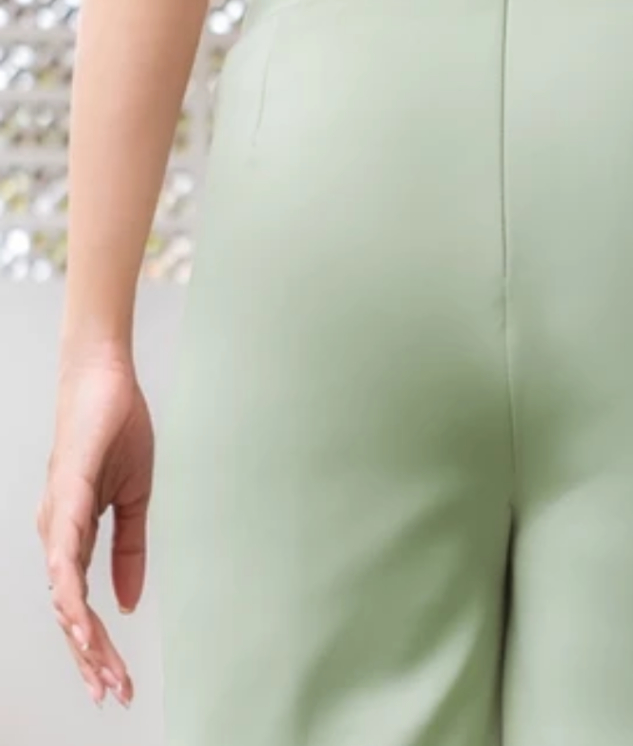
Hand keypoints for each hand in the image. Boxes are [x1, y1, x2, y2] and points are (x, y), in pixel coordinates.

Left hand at [37, 347, 153, 708]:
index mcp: (72, 537)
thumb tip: (128, 600)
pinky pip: (65, 554)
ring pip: (62, 594)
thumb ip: (130, 550)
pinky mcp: (66, 497)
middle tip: (115, 694)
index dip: (98, 647)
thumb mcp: (135, 499)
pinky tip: (80, 617)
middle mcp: (55, 536)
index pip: (83, 605)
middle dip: (91, 658)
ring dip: (81, 637)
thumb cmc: (115, 433)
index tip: (120, 680)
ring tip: (102, 670)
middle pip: (68, 613)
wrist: (105, 381)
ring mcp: (56, 518)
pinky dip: (71, 590)